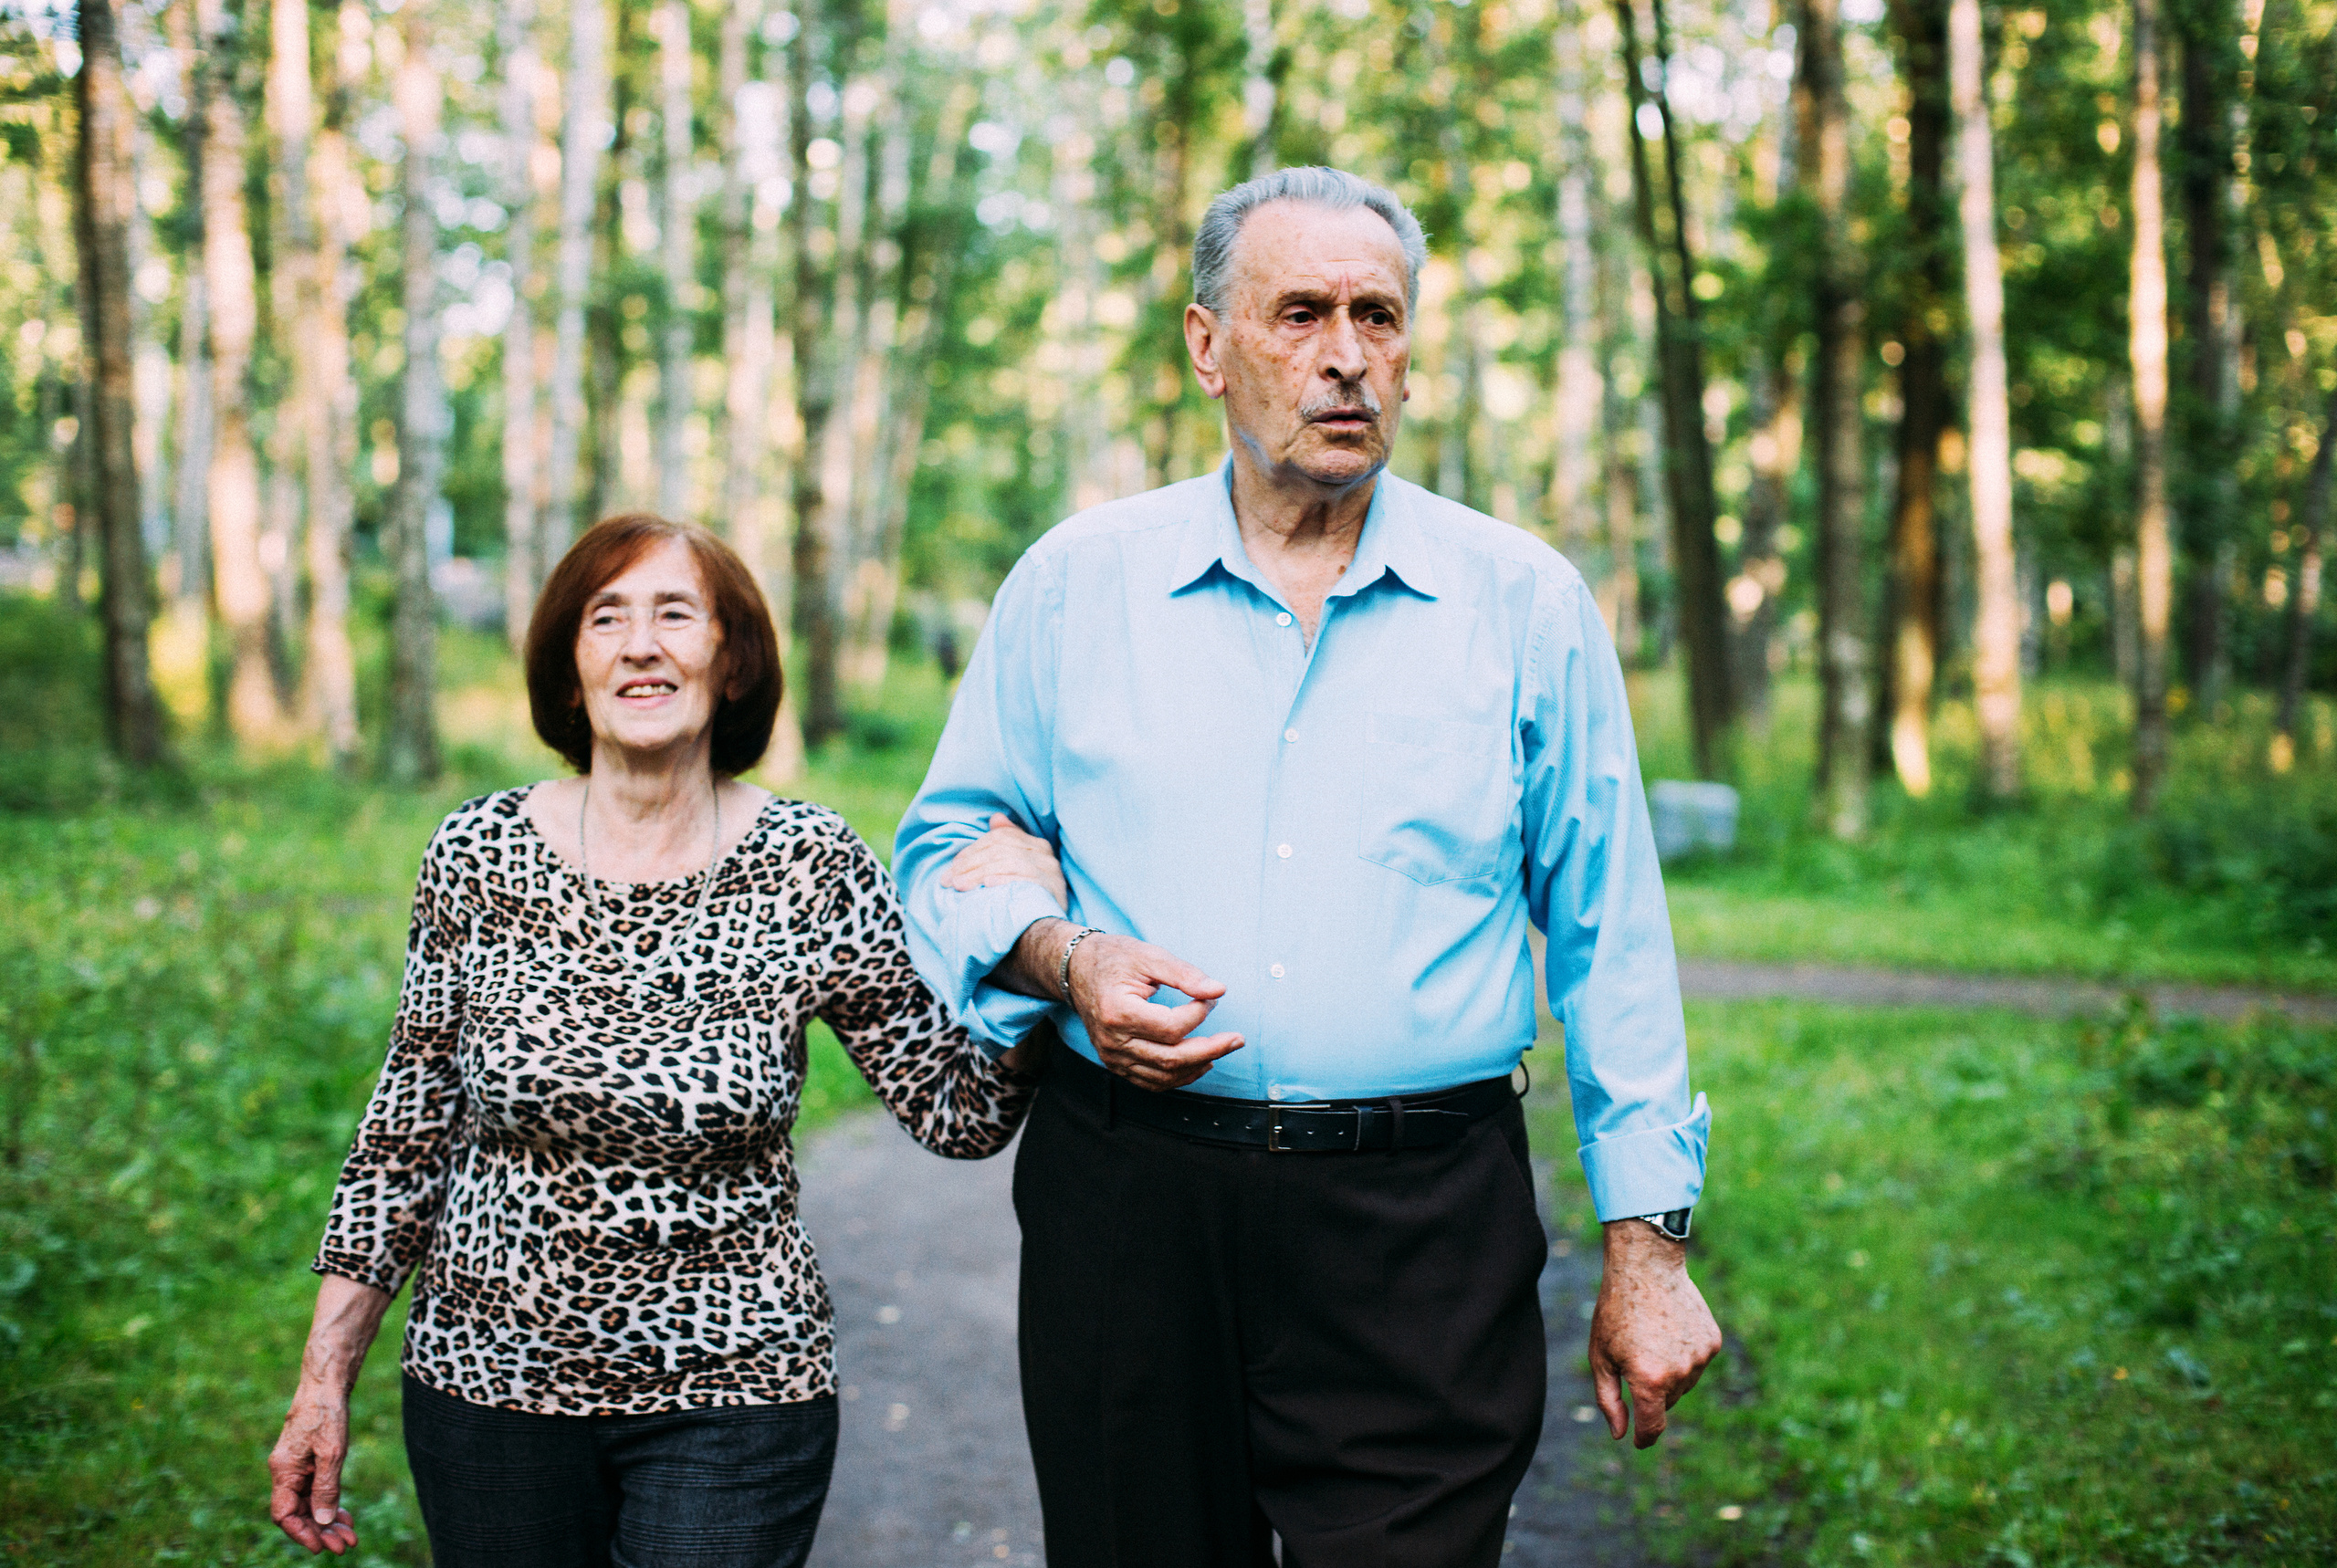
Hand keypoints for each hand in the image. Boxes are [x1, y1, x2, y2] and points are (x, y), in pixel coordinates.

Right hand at [268, 1380, 359, 1554]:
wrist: (328, 1382)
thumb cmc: (327, 1413)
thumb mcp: (331, 1453)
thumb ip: (327, 1487)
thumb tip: (323, 1521)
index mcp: (283, 1471)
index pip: (284, 1515)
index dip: (302, 1534)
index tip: (322, 1547)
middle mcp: (286, 1472)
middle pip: (299, 1513)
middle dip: (321, 1532)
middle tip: (346, 1546)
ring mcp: (297, 1467)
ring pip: (310, 1504)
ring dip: (328, 1522)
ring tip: (350, 1536)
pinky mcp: (309, 1461)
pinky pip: (316, 1491)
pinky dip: (330, 1504)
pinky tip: (345, 1516)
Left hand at [942, 813, 1066, 912]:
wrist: (1049, 933)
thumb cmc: (1027, 900)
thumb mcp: (1016, 869)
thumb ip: (1007, 842)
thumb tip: (996, 818)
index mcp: (1037, 845)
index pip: (1000, 838)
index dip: (972, 850)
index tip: (953, 868)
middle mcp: (1045, 855)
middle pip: (1000, 849)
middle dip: (969, 864)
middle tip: (948, 881)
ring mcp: (1050, 871)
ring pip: (1008, 861)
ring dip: (978, 873)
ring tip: (959, 887)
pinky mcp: (1052, 889)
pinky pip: (1025, 879)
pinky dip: (1004, 879)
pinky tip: (987, 885)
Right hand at [1012, 919, 1243, 1090]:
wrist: (1076, 969)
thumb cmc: (1113, 958)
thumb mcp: (1149, 956)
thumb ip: (1184, 974)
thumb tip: (1218, 990)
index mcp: (1118, 1011)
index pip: (1171, 1027)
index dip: (1199, 1014)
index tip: (1209, 997)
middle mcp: (1112, 1040)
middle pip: (1170, 1059)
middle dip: (1210, 1050)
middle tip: (1236, 1039)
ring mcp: (1111, 1056)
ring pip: (1162, 1076)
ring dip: (1197, 1067)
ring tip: (1221, 1050)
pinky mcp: (1114, 1063)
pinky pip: (1150, 1081)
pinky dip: (1177, 1077)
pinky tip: (1197, 1063)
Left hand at [1587, 1219, 1721, 1447]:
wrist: (1646, 1266)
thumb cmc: (1615, 1311)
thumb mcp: (1600, 1356)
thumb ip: (1609, 1401)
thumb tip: (1621, 1434)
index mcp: (1649, 1380)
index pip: (1653, 1427)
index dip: (1644, 1438)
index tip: (1638, 1440)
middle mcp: (1680, 1373)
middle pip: (1666, 1402)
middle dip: (1649, 1391)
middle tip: (1634, 1357)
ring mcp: (1700, 1358)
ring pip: (1683, 1383)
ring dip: (1668, 1373)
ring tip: (1651, 1338)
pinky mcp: (1713, 1342)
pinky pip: (1697, 1362)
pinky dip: (1683, 1354)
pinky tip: (1668, 1329)